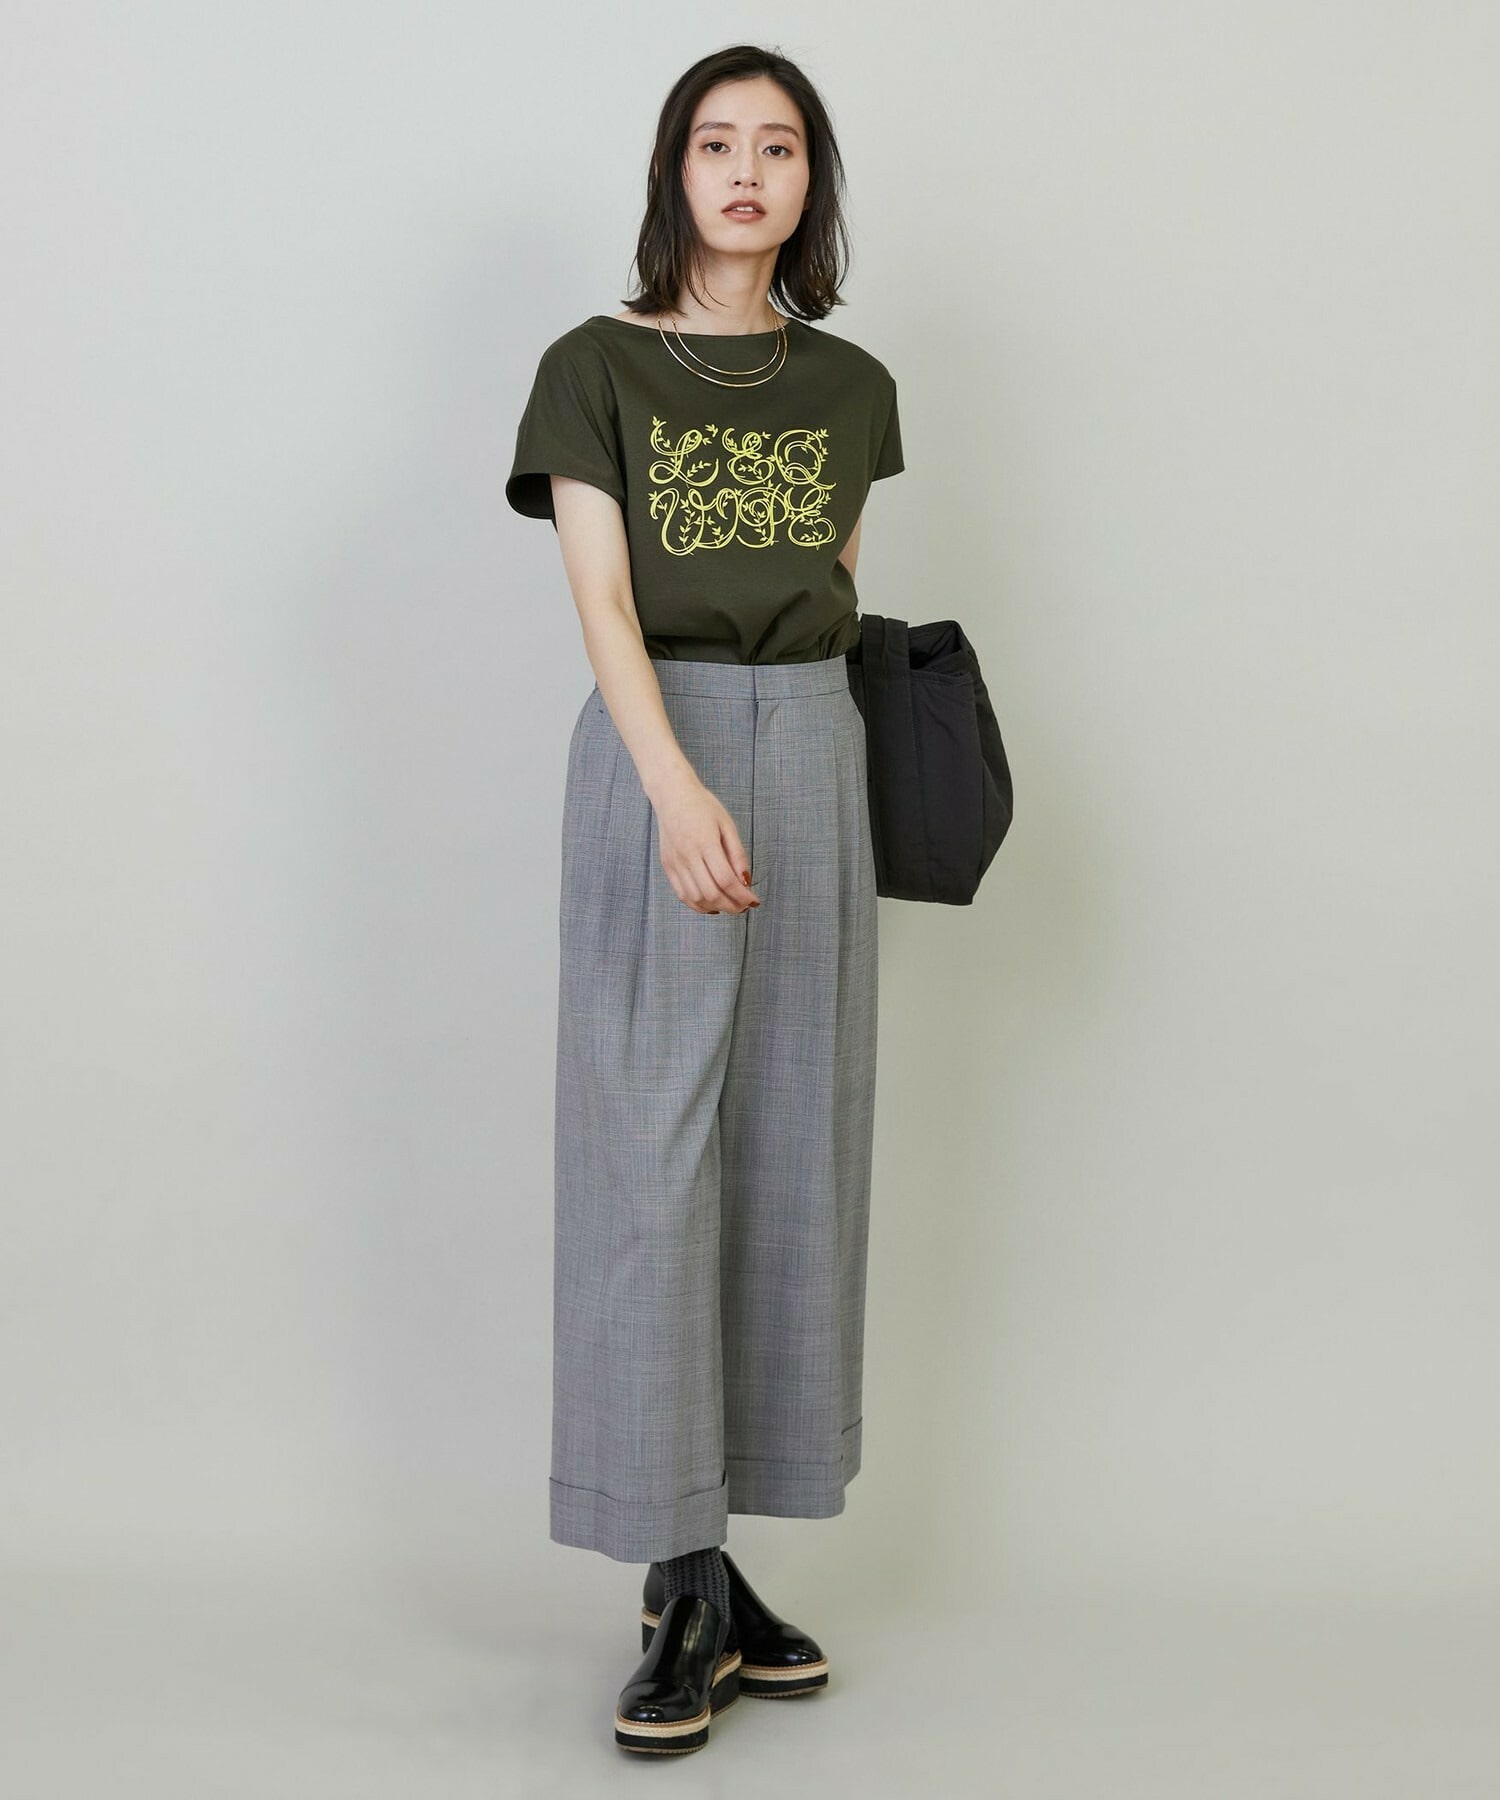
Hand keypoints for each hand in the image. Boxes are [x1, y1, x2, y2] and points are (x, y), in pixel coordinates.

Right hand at [650, 768, 761, 915]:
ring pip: (696, 898)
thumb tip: (746, 881)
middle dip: (732, 906)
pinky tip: (712, 904)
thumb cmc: (703, 807)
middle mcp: (688, 855)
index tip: (755, 901)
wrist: (672, 795)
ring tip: (731, 906)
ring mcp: (675, 862)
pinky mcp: (668, 866)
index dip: (743, 896)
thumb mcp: (727, 825)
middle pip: (711, 893)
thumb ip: (737, 854)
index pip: (726, 880)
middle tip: (745, 906)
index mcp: (705, 843)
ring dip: (716, 907)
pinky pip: (682, 894)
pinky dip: (698, 905)